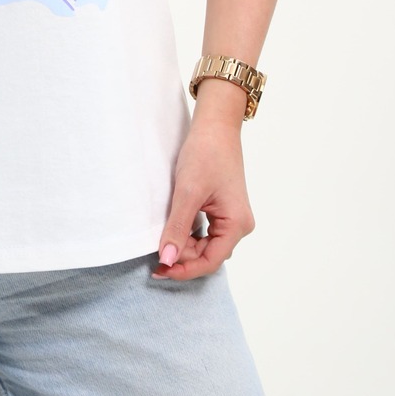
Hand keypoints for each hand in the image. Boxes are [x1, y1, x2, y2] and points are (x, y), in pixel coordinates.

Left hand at [152, 105, 255, 281]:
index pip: (210, 261)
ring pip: (206, 245)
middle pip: (208, 255)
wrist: (215, 126)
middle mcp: (239, 225)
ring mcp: (231, 217)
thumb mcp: (187, 193)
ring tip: (161, 243)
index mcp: (237, 224)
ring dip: (184, 246)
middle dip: (183, 257)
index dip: (184, 269)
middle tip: (155, 256)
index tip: (160, 269)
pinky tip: (172, 231)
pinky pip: (205, 232)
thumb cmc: (206, 153)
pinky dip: (188, 235)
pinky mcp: (222, 209)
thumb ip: (177, 228)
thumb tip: (168, 260)